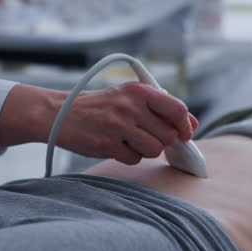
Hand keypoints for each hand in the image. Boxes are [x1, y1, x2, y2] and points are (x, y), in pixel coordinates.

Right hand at [56, 82, 197, 163]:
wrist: (59, 113)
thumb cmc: (100, 107)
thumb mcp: (128, 97)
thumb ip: (160, 108)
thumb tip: (192, 125)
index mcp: (138, 90)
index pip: (177, 108)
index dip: (185, 125)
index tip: (184, 134)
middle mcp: (130, 106)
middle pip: (167, 135)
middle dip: (161, 140)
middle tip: (144, 135)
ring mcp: (117, 125)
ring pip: (153, 150)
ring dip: (145, 150)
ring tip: (128, 140)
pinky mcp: (106, 144)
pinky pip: (134, 160)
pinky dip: (129, 156)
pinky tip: (115, 145)